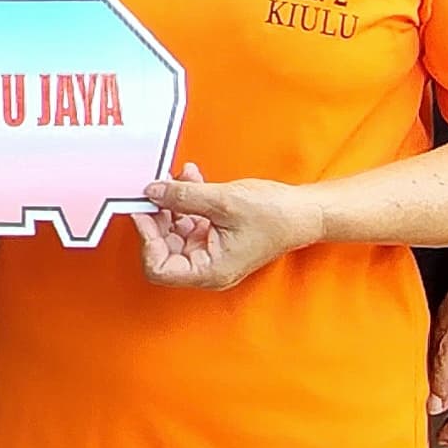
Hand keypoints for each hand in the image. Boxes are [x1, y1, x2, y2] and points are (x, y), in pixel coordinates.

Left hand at [131, 164, 319, 289]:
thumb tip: (152, 191)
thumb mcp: (223, 201)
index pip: (159, 269)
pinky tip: (191, 178)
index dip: (147, 241)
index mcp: (209, 271)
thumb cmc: (274, 215)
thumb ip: (183, 197)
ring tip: (180, 177)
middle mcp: (208, 267)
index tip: (143, 212)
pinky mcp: (217, 238)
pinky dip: (188, 201)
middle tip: (156, 189)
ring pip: (176, 231)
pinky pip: (192, 221)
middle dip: (159, 216)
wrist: (304, 212)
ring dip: (174, 202)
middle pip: (164, 249)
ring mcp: (212, 253)